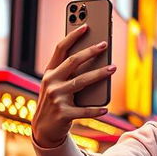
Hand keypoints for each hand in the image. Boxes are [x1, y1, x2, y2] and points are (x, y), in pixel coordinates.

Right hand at [32, 25, 114, 147]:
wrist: (43, 129)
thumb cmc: (56, 102)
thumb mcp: (58, 85)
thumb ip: (70, 73)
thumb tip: (96, 59)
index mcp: (50, 73)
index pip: (60, 49)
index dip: (73, 36)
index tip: (86, 26)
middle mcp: (51, 83)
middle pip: (73, 62)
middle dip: (90, 52)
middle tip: (105, 44)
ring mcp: (56, 98)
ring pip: (81, 82)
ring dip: (99, 74)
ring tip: (113, 68)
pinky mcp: (63, 114)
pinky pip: (85, 110)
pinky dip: (96, 110)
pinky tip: (106, 108)